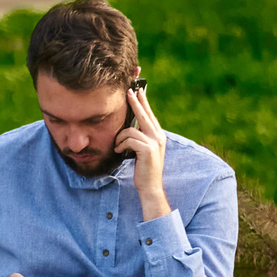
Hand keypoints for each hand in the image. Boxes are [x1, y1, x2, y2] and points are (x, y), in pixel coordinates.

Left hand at [117, 85, 170, 221]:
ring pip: (131, 130)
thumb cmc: (144, 169)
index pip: (149, 114)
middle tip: (128, 91)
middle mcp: (159, 136)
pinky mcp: (147, 149)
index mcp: (158, 135)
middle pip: (144, 114)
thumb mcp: (143, 150)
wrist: (150, 186)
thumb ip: (140, 137)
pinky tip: (118, 151)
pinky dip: (120, 145)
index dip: (143, 102)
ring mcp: (154, 142)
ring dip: (120, 138)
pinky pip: (129, 139)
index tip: (137, 90)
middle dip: (135, 101)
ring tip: (117, 146)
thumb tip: (130, 126)